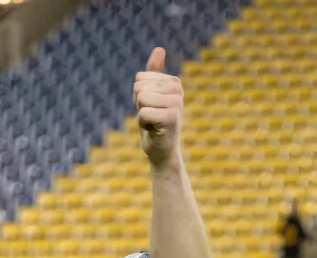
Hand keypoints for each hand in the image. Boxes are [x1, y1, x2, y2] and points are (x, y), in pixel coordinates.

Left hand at [134, 47, 182, 167]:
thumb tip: (159, 48)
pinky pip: (143, 113)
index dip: (138, 96)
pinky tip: (154, 130)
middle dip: (139, 105)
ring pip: (141, 98)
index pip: (139, 78)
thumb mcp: (151, 95)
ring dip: (141, 114)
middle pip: (139, 87)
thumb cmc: (155, 124)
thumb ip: (154, 73)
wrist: (163, 151)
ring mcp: (176, 102)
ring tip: (153, 123)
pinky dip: (143, 124)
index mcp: (173, 81)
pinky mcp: (172, 117)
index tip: (150, 107)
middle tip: (151, 117)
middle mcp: (178, 89)